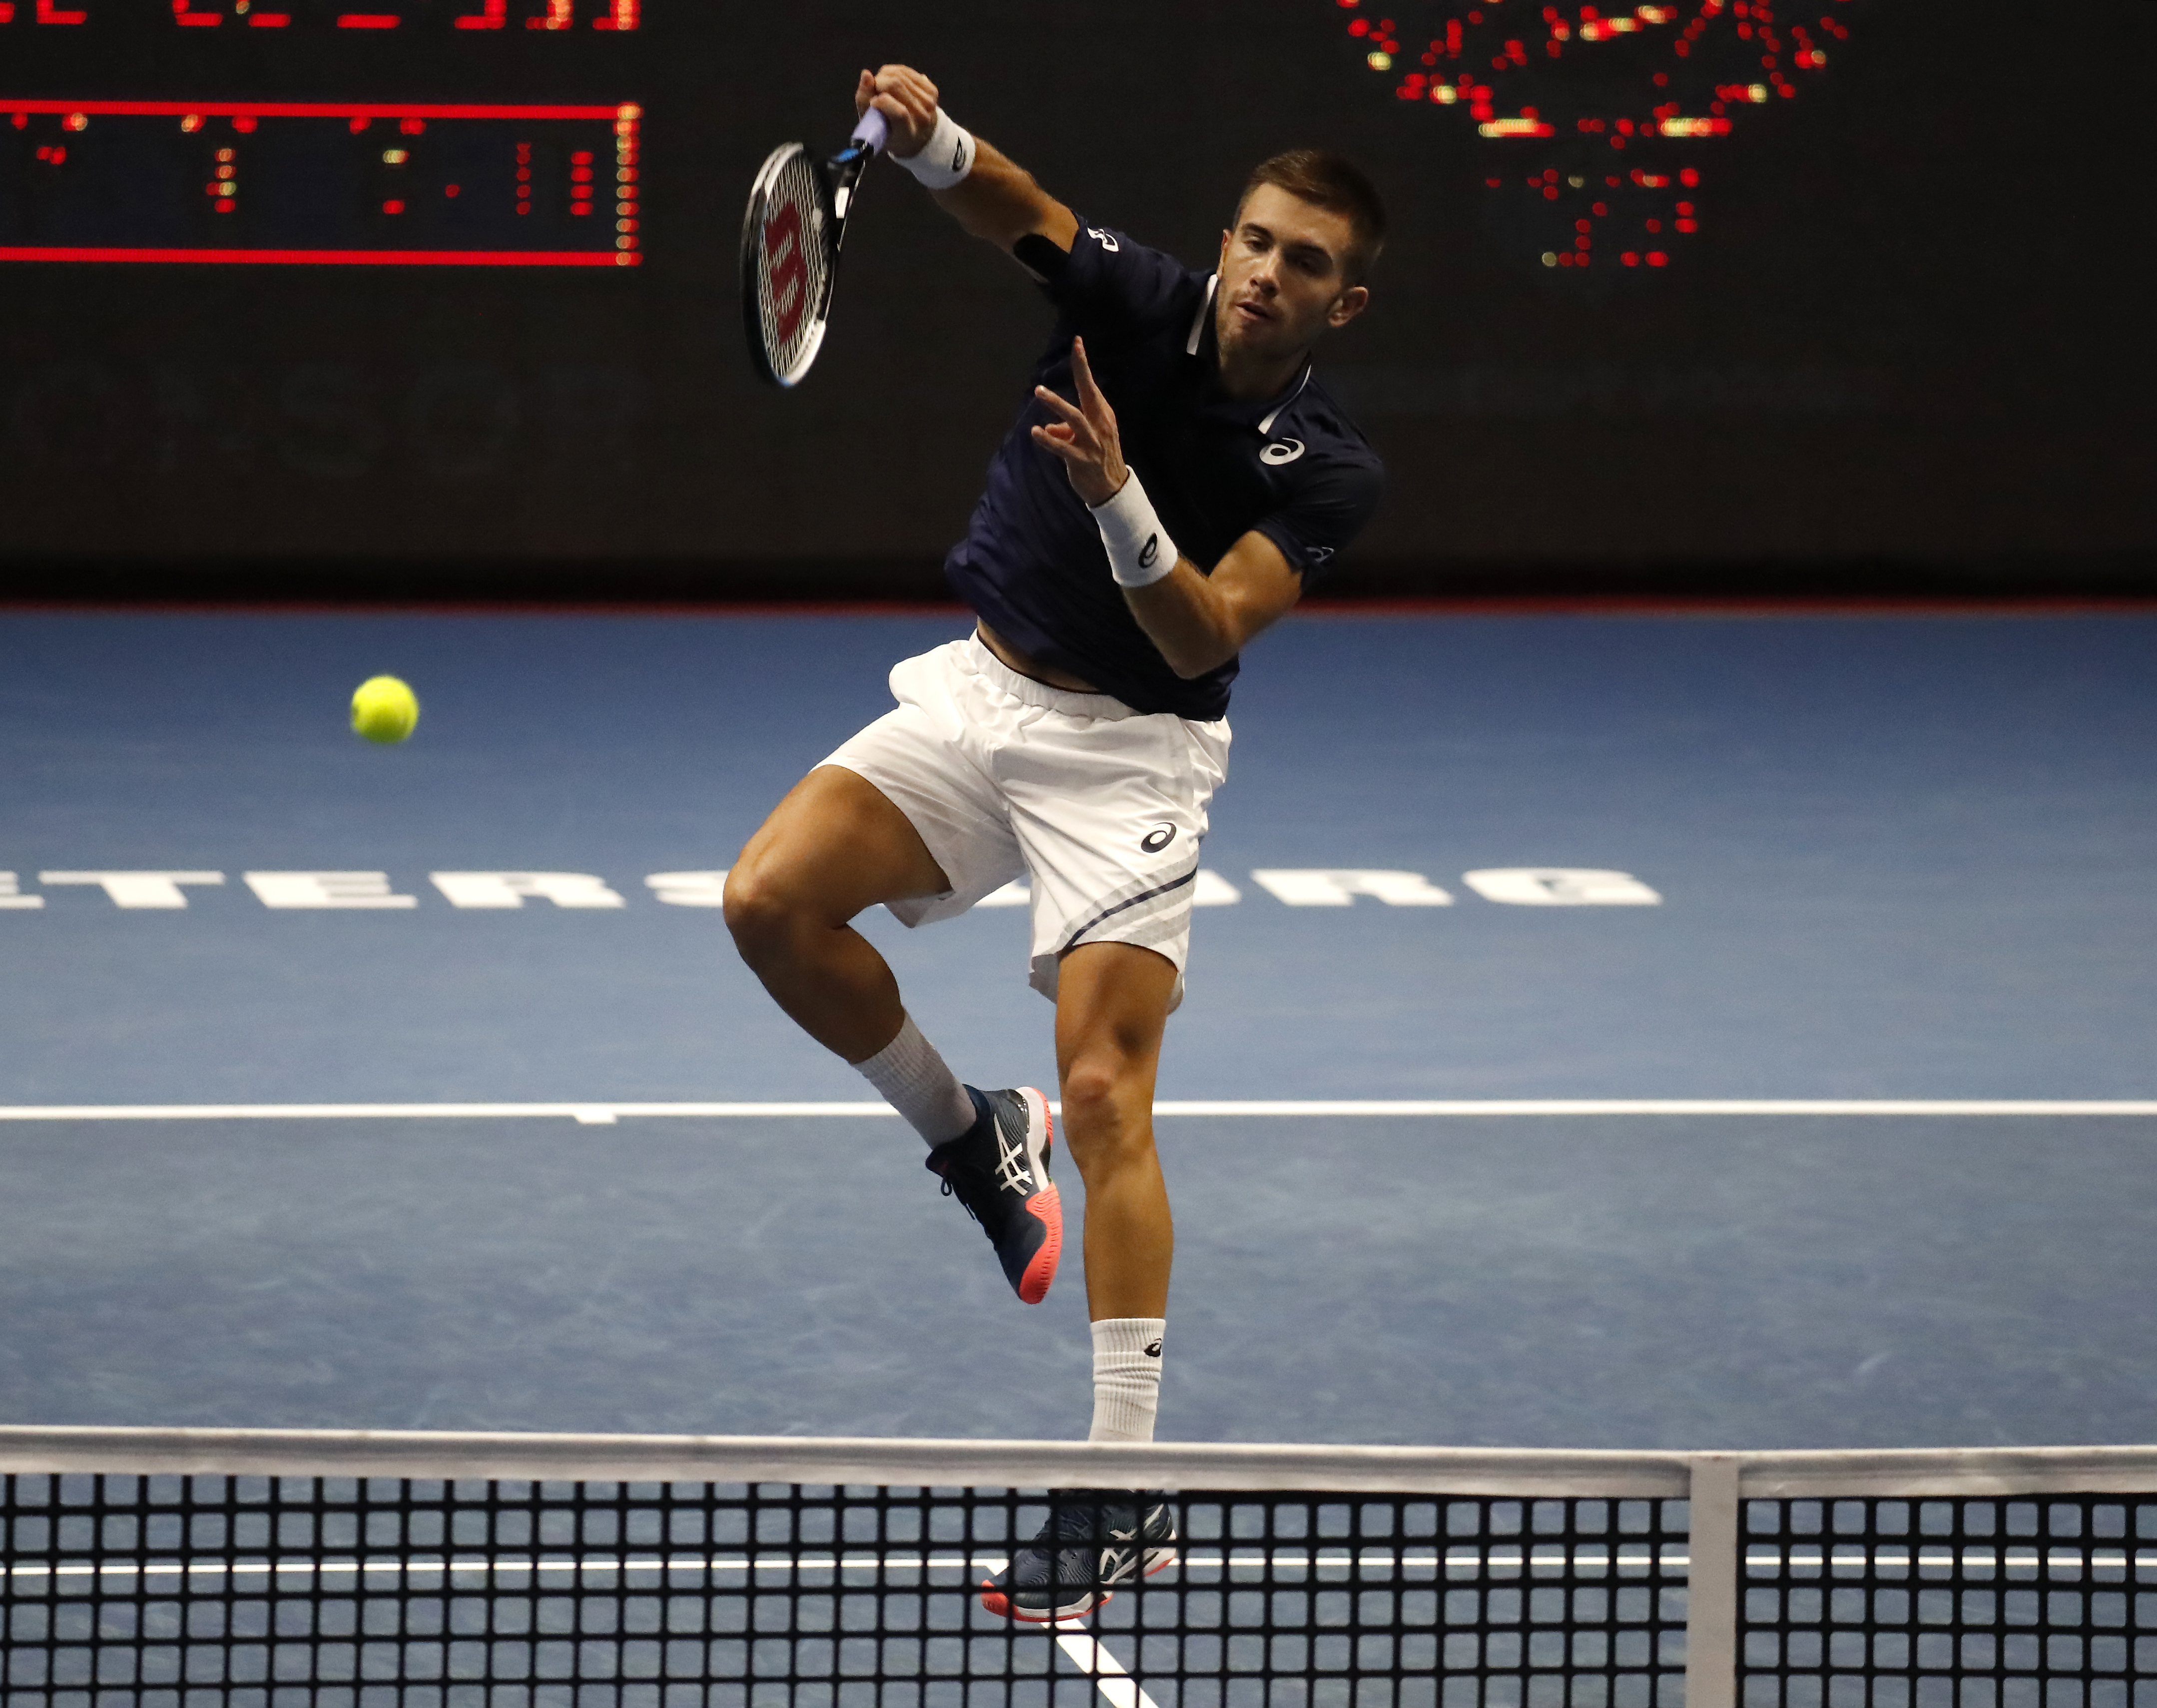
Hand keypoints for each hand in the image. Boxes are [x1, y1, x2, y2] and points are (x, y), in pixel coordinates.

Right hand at [854, 65, 939, 159]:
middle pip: (896, 85)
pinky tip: (891, 83)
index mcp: (907, 134)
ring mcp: (929, 104)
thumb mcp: (871, 125)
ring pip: (900, 74)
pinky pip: (906, 71)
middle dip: (879, 83)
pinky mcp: (932, 91)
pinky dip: (893, 73)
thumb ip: (863, 101)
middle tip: (874, 91)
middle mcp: (922, 119)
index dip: (883, 102)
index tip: (873, 103)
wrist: (916, 137)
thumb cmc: (888, 131)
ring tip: (881, 88)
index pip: (900, 112)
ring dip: (884, 76)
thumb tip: (866, 73)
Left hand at [1030, 338, 1129, 508]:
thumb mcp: (1087, 439)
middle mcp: (1100, 426)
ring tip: (1039, 391)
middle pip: (1089, 393)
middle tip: (1073, 351)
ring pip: (1075, 419)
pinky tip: (1036, 432)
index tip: (1077, 342)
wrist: (1111, 490)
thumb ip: (1067, 429)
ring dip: (1057, 404)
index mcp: (1102, 416)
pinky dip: (1048, 440)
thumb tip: (1050, 428)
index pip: (1091, 386)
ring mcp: (1092, 443)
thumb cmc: (1098, 459)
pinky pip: (1062, 448)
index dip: (1084, 364)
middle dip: (1082, 370)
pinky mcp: (1081, 460)